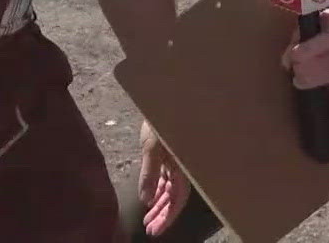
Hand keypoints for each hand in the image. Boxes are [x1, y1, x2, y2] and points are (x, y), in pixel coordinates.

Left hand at [137, 122, 189, 236]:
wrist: (166, 98)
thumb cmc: (161, 120)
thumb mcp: (152, 147)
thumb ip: (149, 174)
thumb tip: (145, 200)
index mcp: (182, 167)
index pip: (177, 200)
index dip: (167, 217)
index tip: (154, 231)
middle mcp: (182, 167)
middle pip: (174, 198)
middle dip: (162, 215)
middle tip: (149, 229)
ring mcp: (177, 162)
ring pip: (170, 189)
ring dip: (159, 204)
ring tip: (147, 218)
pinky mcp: (171, 155)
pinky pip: (167, 179)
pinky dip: (159, 190)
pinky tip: (151, 198)